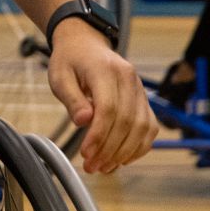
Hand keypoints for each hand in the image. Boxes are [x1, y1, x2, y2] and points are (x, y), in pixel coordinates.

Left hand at [47, 20, 156, 173]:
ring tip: (104, 167)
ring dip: (125, 152)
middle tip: (92, 167)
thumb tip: (84, 121)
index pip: (109, 108)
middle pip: (126, 122)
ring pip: (142, 127)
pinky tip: (122, 159)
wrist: (85, 44)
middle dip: (109, 149)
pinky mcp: (144, 99)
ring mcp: (140, 89)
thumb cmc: (70, 61)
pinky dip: (139, 146)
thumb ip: (71, 98)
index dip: (99, 135)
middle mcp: (129, 78)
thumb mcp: (60, 76)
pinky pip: (150, 127)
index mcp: (106, 70)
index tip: (85, 154)